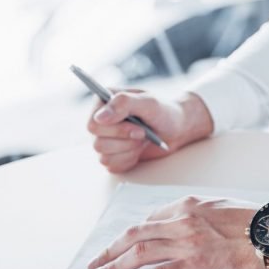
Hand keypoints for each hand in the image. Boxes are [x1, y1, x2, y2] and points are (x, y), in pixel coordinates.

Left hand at [86, 196, 266, 268]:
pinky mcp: (192, 265)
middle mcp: (181, 220)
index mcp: (188, 205)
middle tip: (96, 261)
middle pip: (134, 233)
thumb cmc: (254, 222)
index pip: (150, 218)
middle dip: (111, 248)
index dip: (132, 234)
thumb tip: (188, 224)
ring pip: (138, 253)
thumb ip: (199, 214)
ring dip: (114, 265)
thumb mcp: (221, 206)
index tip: (123, 244)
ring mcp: (184, 243)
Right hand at [87, 90, 213, 172]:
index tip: (137, 127)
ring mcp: (104, 139)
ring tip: (141, 140)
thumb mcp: (148, 102)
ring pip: (104, 156)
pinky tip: (137, 150)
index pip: (93, 124)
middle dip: (125, 141)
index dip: (114, 130)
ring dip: (128, 150)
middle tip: (143, 133)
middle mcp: (101, 121)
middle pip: (97, 143)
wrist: (176, 128)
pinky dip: (128, 160)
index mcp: (103, 102)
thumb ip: (123, 103)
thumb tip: (99, 117)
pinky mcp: (111, 154)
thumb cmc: (163, 111)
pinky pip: (111, 166)